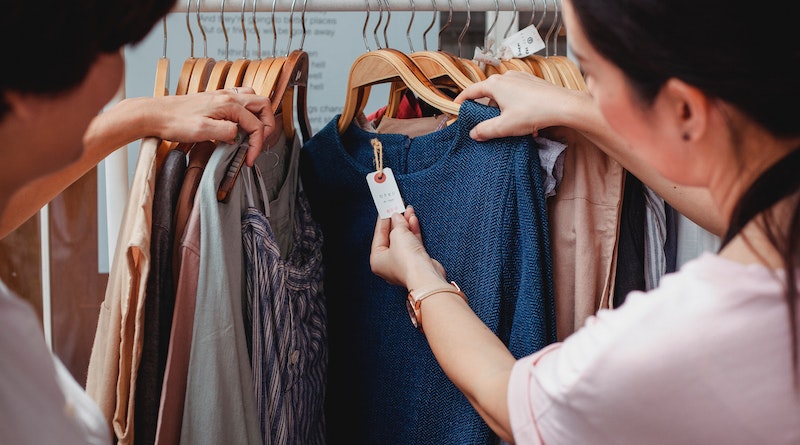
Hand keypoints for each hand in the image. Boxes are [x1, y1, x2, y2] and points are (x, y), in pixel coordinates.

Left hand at [143, 87, 277, 165]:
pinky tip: (239, 124)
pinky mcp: (216, 100)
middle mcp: (228, 96)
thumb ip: (226, 132)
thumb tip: (239, 135)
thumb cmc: (174, 122)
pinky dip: (247, 112)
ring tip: (253, 134)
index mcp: (228, 104)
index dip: (257, 144)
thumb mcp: (202, 131)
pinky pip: (241, 100)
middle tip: (259, 143)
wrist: (155, 114)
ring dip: (259, 116)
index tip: (250, 158)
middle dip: (267, 126)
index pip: (256, 125)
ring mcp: (222, 96)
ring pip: (254, 100)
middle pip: (263, 105)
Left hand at [370, 205, 447, 289]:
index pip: (378, 235)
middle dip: (396, 222)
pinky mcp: (417, 261)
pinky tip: (413, 220)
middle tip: (398, 207)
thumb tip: (397, 217)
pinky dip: (413, 231)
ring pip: (403, 239)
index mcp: (377, 260)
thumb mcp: (398, 235)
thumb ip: (397, 224)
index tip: (386, 209)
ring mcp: (404, 263)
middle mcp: (389, 263)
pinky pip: (413, 243)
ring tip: (408, 210)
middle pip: (391, 237)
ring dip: (406, 224)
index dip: (383, 221)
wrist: (425, 275)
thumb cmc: (407, 261)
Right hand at [454, 70, 589, 140]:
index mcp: (495, 84)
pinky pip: (517, 95)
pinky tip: (525, 121)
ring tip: (510, 126)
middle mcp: (507, 77)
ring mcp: (521, 78)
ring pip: (504, 95)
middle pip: (489, 94)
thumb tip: (473, 133)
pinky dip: (516, 107)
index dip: (462, 100)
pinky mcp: (533, 83)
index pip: (472, 91)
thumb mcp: (504, 126)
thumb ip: (485, 130)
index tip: (457, 106)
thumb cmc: (533, 112)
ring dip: (504, 110)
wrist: (563, 106)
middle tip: (485, 123)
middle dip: (487, 109)